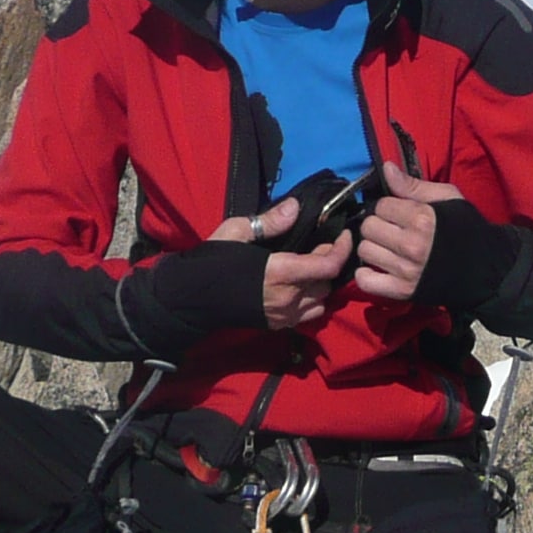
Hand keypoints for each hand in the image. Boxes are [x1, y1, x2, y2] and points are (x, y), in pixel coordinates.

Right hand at [214, 196, 351, 331]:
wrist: (189, 299)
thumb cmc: (211, 262)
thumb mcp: (235, 231)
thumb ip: (270, 221)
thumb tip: (295, 207)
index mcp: (281, 273)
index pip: (329, 266)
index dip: (343, 249)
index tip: (344, 234)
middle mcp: (288, 298)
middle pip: (328, 283)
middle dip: (329, 263)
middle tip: (320, 245)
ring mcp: (283, 316)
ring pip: (321, 302)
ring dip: (322, 284)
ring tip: (312, 266)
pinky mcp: (277, 325)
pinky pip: (307, 315)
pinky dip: (312, 300)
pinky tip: (300, 285)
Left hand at [351, 162, 465, 301]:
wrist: (486, 268)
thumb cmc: (466, 228)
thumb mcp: (447, 198)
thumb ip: (413, 185)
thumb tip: (386, 168)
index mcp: (422, 218)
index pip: (381, 206)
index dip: (388, 207)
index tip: (398, 212)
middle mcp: (411, 245)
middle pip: (369, 228)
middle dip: (378, 225)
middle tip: (391, 230)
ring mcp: (406, 270)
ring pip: (365, 251)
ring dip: (373, 248)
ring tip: (388, 248)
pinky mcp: (403, 291)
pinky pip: (365, 281)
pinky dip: (366, 274)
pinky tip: (378, 267)